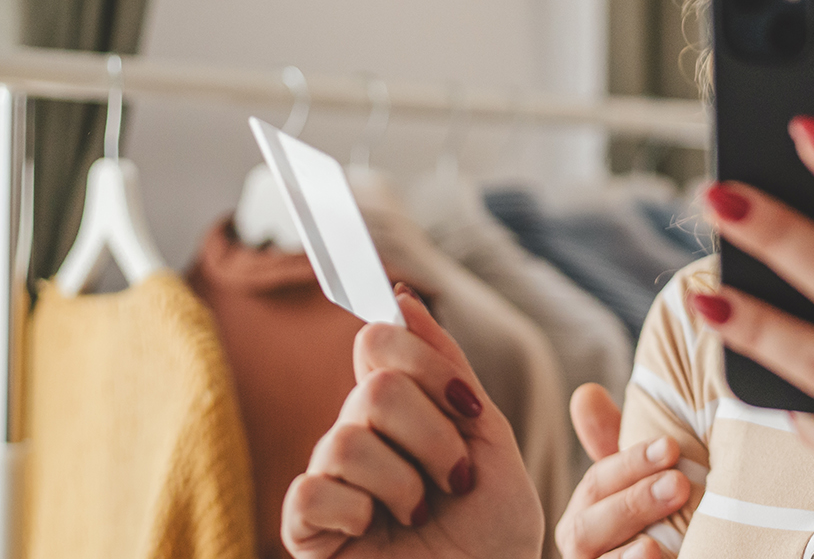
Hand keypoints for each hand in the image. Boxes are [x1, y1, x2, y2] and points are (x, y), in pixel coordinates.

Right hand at [283, 287, 547, 558]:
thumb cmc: (492, 528)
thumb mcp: (486, 437)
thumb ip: (446, 371)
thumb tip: (400, 299)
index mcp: (400, 409)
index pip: (379, 341)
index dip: (423, 360)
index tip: (468, 405)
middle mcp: (357, 434)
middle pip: (374, 388)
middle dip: (433, 435)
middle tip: (457, 479)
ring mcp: (329, 479)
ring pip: (345, 439)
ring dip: (406, 482)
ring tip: (423, 514)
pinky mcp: (304, 527)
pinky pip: (313, 490)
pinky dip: (359, 511)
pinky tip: (376, 531)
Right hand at [556, 384, 690, 558]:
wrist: (679, 554)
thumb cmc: (661, 517)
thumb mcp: (643, 480)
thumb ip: (617, 445)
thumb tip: (585, 392)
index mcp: (587, 515)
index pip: (597, 484)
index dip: (630, 464)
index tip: (671, 446)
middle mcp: (585, 550)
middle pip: (587, 529)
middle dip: (632, 504)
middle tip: (679, 485)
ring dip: (629, 554)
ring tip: (656, 543)